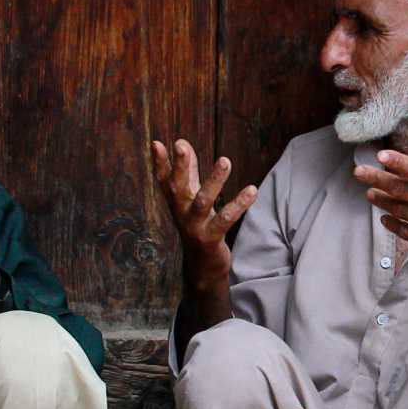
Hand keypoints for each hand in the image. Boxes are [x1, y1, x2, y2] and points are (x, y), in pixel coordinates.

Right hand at [150, 139, 257, 287]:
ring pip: (203, 201)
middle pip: (177, 188)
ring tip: (225, 160)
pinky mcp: (210, 238)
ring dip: (214, 181)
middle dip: (179, 166)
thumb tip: (182, 142)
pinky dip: (239, 204)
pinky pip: (225, 219)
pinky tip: (252, 190)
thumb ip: (188, 170)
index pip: (164, 180)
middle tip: (180, 145)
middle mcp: (181, 213)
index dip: (159, 163)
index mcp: (176, 202)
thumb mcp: (191, 197)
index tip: (156, 143)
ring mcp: (195, 227)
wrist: (201, 266)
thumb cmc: (197, 225)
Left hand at [353, 128, 407, 280]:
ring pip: (401, 210)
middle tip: (359, 173)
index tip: (381, 156)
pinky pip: (407, 232)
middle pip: (402, 190)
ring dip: (382, 201)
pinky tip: (384, 218)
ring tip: (369, 193)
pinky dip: (394, 225)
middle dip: (378, 180)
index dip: (399, 163)